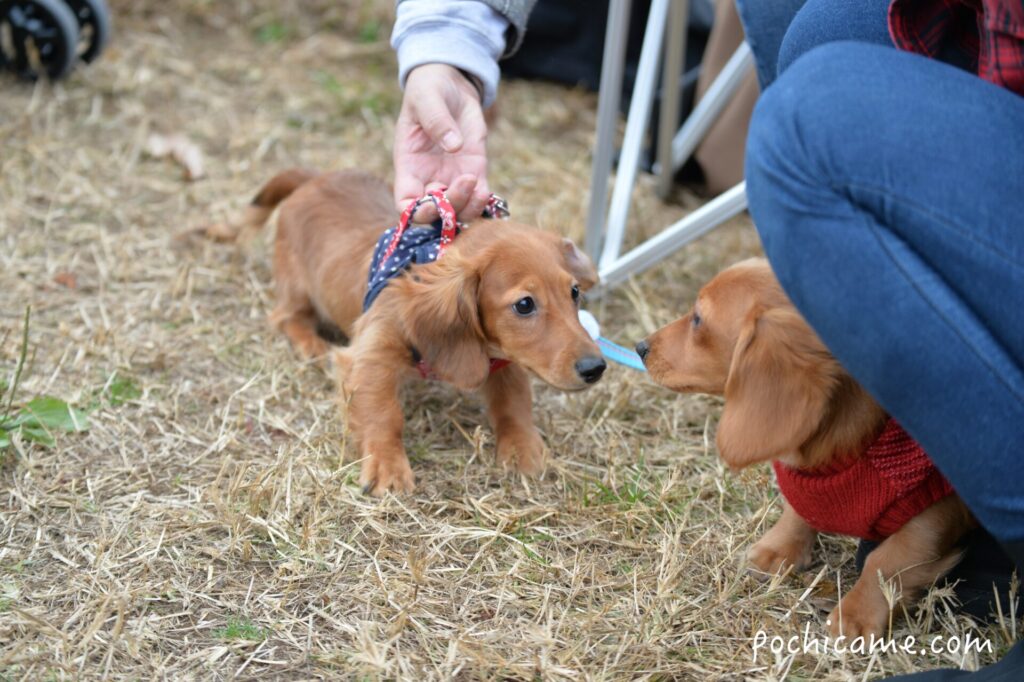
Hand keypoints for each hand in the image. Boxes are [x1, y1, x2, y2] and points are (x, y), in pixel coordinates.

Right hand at [394, 64, 490, 222]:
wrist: (451, 84)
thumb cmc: (429, 89)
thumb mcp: (427, 98)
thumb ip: (436, 120)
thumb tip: (454, 145)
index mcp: (408, 165)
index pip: (405, 204)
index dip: (416, 213)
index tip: (433, 200)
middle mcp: (428, 178)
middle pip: (434, 213)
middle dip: (449, 208)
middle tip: (465, 181)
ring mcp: (452, 178)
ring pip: (458, 212)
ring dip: (468, 208)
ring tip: (478, 186)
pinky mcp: (474, 171)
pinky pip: (478, 199)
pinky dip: (483, 202)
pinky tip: (486, 190)